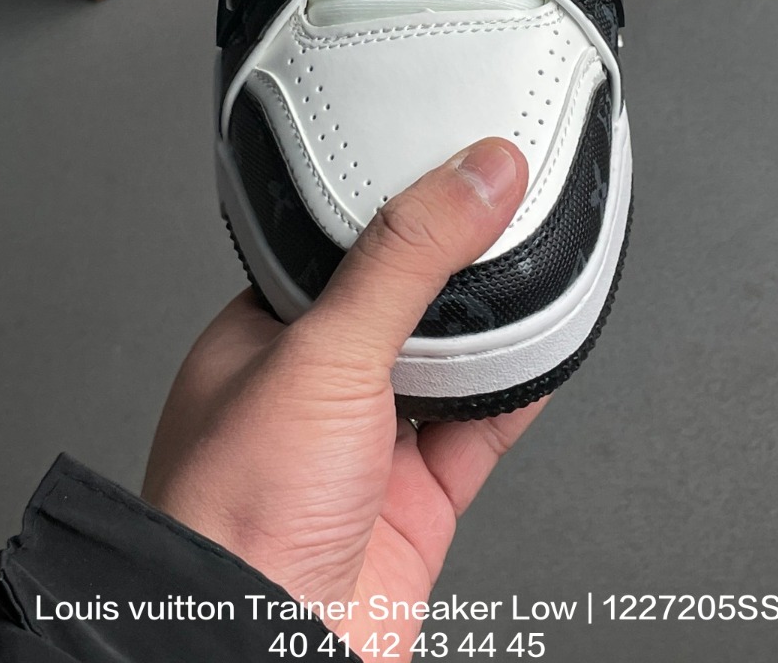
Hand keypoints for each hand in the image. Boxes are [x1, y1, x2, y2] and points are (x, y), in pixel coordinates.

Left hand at [143, 137, 544, 643]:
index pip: (339, 245)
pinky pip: (483, 431)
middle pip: (402, 304)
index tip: (454, 163)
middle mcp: (313, 391)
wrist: (259, 655)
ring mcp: (366, 450)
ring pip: (448, 366)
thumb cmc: (233, 518)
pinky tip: (544, 352)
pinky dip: (519, 392)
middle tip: (506, 207)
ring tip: (533, 264)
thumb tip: (474, 175)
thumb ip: (404, 260)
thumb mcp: (322, 353)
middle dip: (453, 268)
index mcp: (263, 337)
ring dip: (491, 328)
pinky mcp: (416, 505)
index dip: (397, 202)